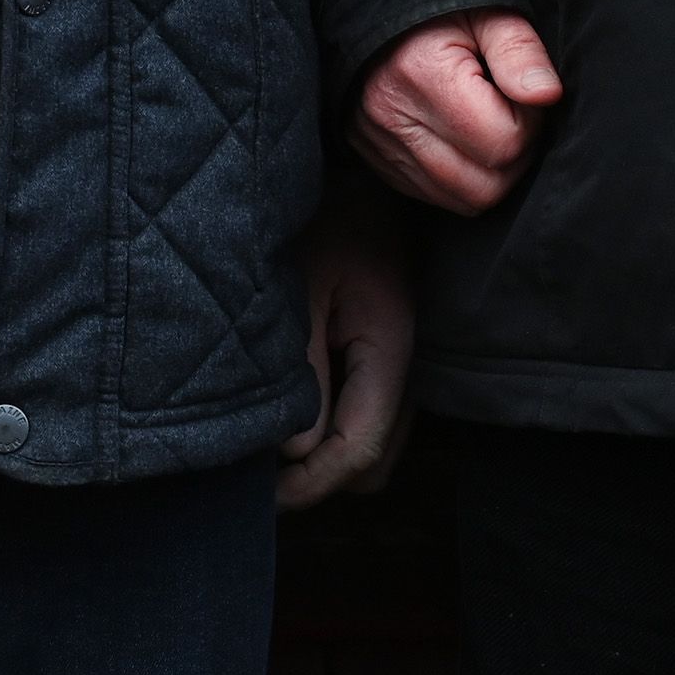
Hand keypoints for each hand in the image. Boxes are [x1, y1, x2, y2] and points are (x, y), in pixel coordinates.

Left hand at [277, 193, 415, 506]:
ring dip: (329, 455)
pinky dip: (337, 428)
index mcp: (392, 347)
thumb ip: (303, 372)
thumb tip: (294, 453)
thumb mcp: (302, 290)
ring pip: (376, 443)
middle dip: (322, 478)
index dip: (313, 483)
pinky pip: (370, 416)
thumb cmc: (327, 221)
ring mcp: (406, 362)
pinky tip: (297, 411)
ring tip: (273, 443)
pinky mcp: (391, 356)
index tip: (266, 495)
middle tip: (263, 473)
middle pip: (375, 462)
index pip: (362, 448)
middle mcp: (411, 365)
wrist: (357, 179)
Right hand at [349, 11, 561, 215]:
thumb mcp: (487, 11)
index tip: (522, 92)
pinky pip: (435, 198)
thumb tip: (547, 95)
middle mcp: (395, 119)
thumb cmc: (439, 8)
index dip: (530, 121)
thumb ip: (520, 51)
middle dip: (515, 156)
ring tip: (490, 127)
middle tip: (513, 114)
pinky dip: (461, 180)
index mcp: (423, 74)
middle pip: (485, 186)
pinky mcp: (379, 162)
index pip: (503, 141)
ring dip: (491, 174)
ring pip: (462, 201)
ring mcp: (381, 147)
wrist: (374, 11)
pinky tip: (465, 141)